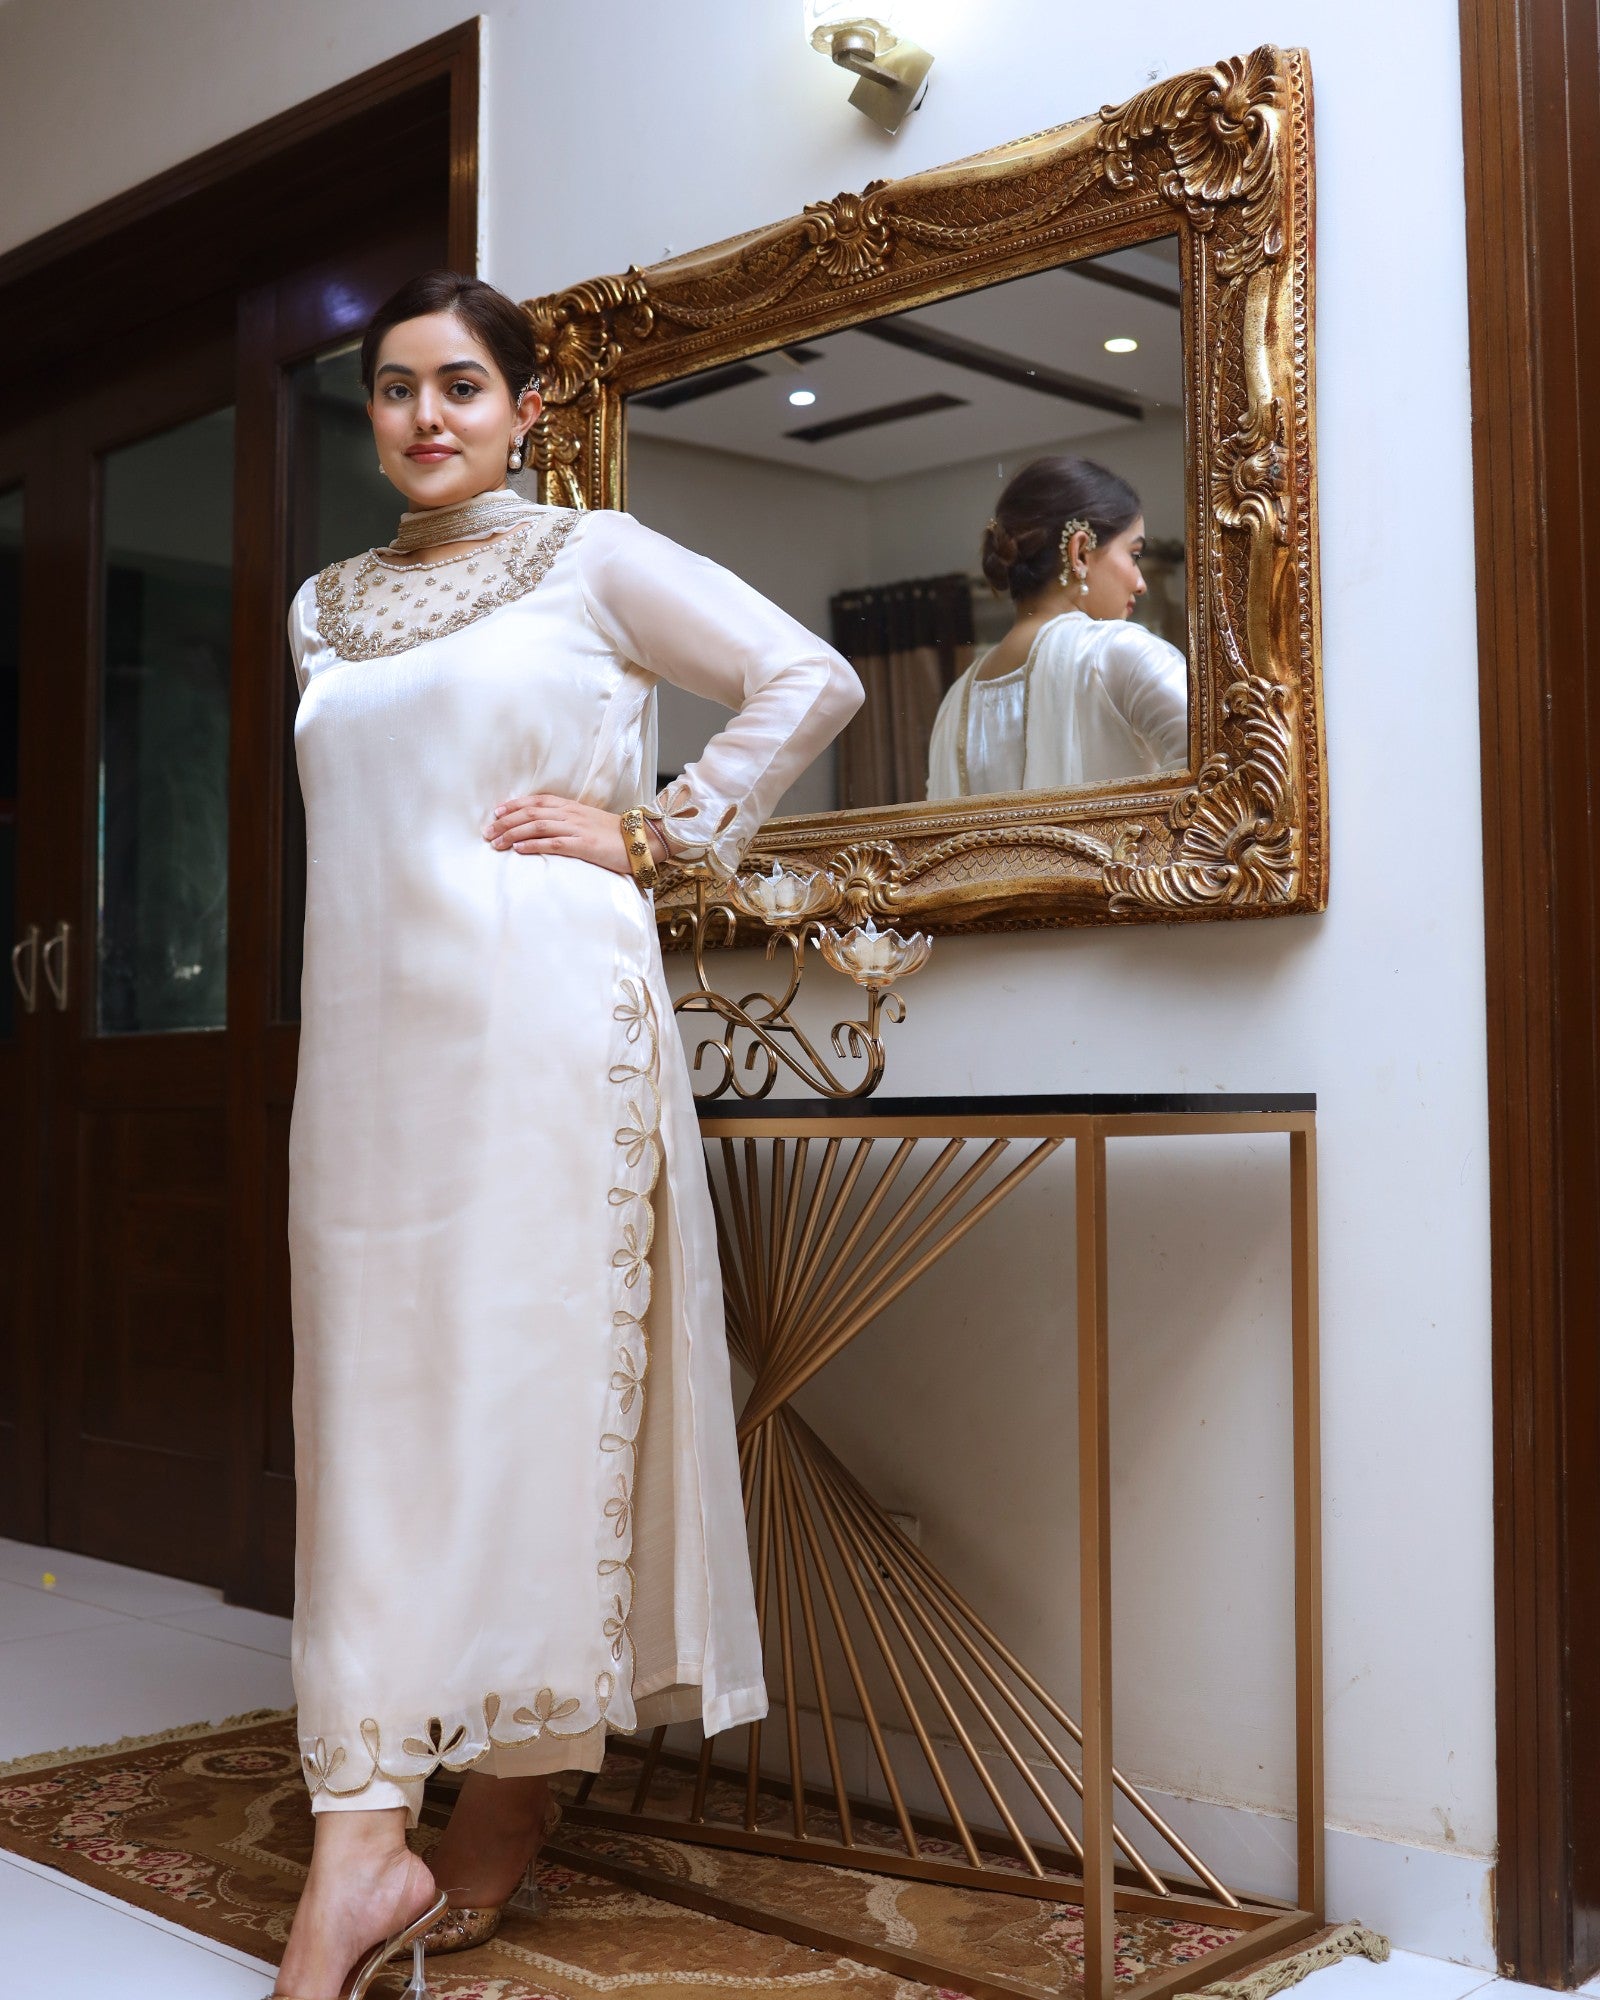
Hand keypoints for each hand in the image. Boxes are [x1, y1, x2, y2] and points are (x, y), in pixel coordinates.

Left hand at [483, 792, 666, 873]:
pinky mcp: (583, 844)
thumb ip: (568, 821)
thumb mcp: (588, 821)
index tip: (495, 813)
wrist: (641, 840)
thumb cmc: (614, 835)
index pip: (536, 801)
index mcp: (571, 806)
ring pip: (537, 826)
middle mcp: (570, 814)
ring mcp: (576, 828)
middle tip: (487, 833)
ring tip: (496, 844)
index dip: (513, 806)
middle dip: (505, 822)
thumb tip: (545, 828)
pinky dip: (533, 845)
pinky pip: (554, 843)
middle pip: (530, 813)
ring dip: (513, 834)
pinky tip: (519, 851)